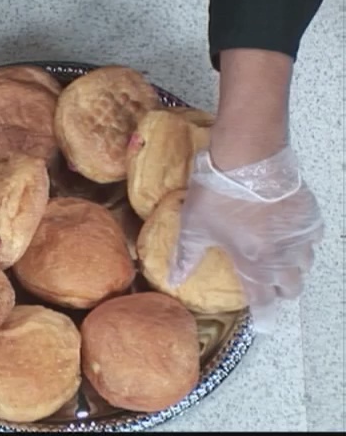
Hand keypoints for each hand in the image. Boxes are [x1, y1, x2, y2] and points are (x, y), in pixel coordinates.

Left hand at [170, 146, 324, 332]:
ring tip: (274, 258)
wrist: (250, 159)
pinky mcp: (311, 217)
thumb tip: (174, 279)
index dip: (264, 316)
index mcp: (253, 264)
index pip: (263, 301)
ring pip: (305, 265)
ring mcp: (300, 237)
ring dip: (292, 267)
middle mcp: (283, 257)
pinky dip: (301, 242)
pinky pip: (312, 240)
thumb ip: (186, 256)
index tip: (265, 327)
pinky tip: (285, 233)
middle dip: (279, 290)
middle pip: (291, 287)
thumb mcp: (194, 226)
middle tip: (266, 284)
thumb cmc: (217, 193)